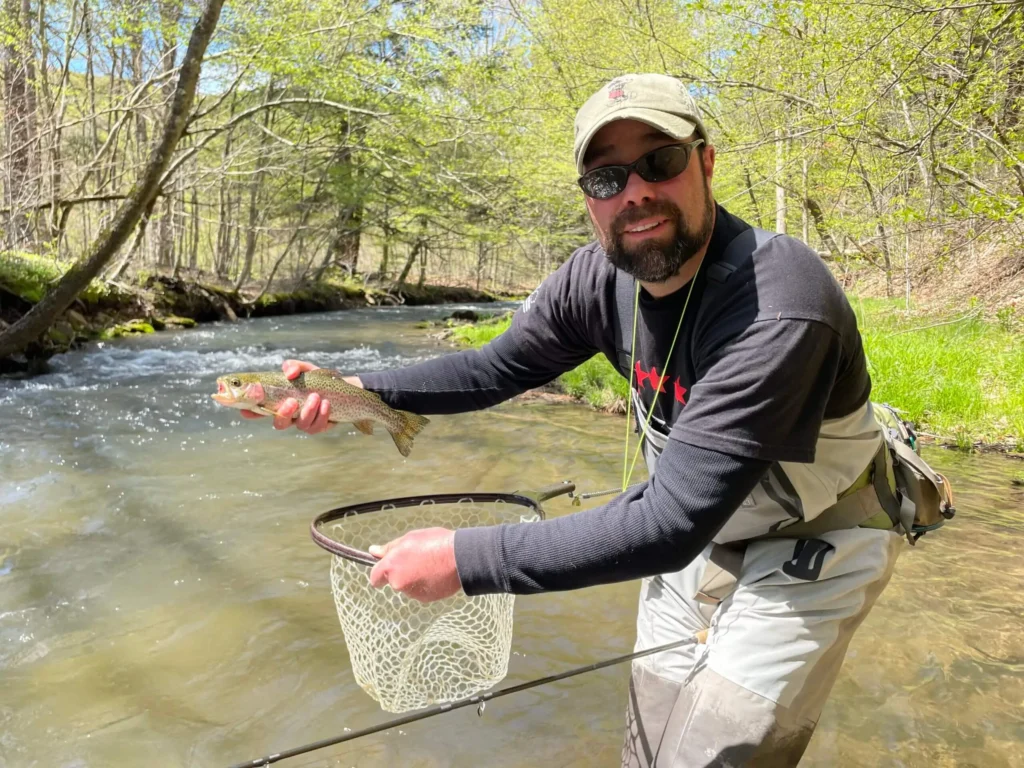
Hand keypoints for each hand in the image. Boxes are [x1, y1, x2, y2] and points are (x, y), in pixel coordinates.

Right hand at [240, 359, 360, 433]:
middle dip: (285, 414)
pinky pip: (318, 427)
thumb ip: (295, 367)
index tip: (245, 411)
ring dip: (308, 411)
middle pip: (280, 423)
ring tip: (316, 397)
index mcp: (280, 401)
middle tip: (292, 402)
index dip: (251, 412)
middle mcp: (290, 415)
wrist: (342, 388)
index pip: (261, 409)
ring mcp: (304, 422)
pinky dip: (322, 415)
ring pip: (301, 425)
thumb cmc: (316, 379)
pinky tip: (326, 404)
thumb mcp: (305, 369)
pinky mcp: (320, 426)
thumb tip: (289, 373)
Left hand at [368, 528, 461, 602]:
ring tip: (430, 565)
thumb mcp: (409, 538)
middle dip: (401, 573)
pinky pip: (420, 592)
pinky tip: (436, 574)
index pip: (374, 578)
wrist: (460, 558)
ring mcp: (412, 593)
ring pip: (407, 587)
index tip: (386, 570)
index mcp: (391, 566)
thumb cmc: (435, 543)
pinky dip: (425, 585)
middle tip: (417, 560)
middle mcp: (398, 583)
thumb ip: (389, 548)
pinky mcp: (425, 599)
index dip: (380, 573)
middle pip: (393, 581)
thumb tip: (373, 552)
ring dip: (414, 579)